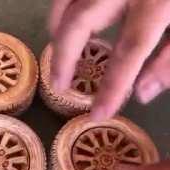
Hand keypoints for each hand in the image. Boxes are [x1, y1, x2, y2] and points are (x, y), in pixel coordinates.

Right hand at [49, 0, 169, 120]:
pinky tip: (65, 23)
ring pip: (66, 2)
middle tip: (58, 84)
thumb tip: (143, 93)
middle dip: (63, 56)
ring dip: (57, 31)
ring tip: (60, 56)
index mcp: (157, 3)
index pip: (129, 52)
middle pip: (80, 22)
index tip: (98, 113)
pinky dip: (62, 9)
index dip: (112, 87)